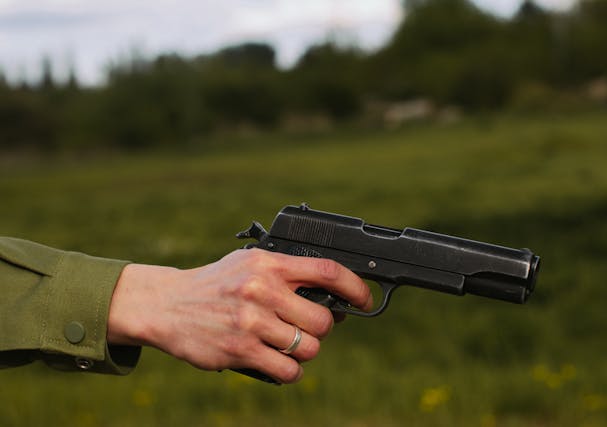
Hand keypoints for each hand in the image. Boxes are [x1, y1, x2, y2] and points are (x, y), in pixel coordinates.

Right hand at [107, 248, 371, 382]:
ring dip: (305, 351)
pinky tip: (280, 362)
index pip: (326, 271)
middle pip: (322, 320)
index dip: (354, 287)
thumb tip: (332, 295)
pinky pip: (287, 370)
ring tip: (289, 344)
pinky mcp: (240, 351)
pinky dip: (291, 371)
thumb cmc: (216, 284)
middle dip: (322, 328)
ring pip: (308, 348)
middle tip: (308, 327)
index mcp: (268, 264)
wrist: (168, 304)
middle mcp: (262, 290)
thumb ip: (286, 274)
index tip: (364, 300)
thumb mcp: (249, 265)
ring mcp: (251, 322)